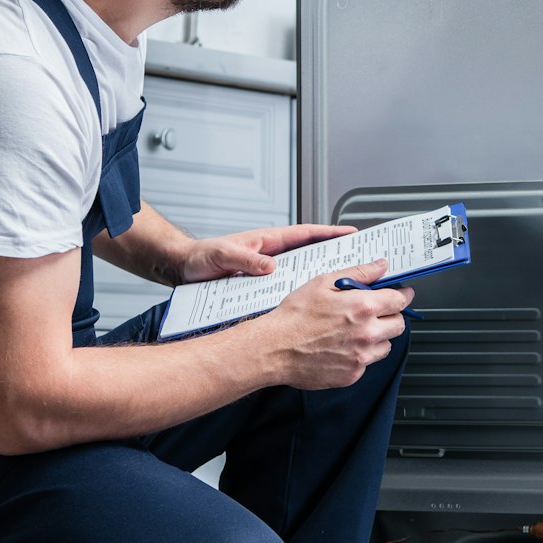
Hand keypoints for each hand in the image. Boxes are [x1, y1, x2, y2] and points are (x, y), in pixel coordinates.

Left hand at [177, 224, 356, 284]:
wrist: (184, 271)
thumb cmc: (201, 257)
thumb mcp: (222, 255)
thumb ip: (244, 259)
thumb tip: (268, 266)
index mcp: (268, 242)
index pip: (305, 234)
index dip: (330, 233)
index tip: (351, 233)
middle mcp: (271, 256)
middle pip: (310, 254)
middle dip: (334, 257)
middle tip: (358, 263)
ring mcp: (268, 271)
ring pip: (301, 274)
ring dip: (319, 280)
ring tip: (342, 289)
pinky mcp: (261, 286)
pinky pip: (286, 290)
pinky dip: (300, 296)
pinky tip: (311, 309)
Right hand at [251, 259, 413, 389]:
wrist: (273, 348)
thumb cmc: (294, 316)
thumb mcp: (324, 282)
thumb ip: (358, 273)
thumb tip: (380, 266)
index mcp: (363, 307)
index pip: (399, 301)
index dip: (402, 295)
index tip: (400, 295)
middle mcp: (367, 334)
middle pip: (399, 325)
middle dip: (391, 316)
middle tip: (376, 313)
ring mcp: (361, 357)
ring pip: (386, 346)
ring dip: (378, 337)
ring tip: (355, 331)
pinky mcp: (352, 375)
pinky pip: (367, 363)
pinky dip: (361, 355)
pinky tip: (342, 346)